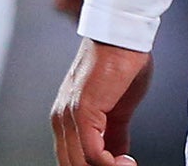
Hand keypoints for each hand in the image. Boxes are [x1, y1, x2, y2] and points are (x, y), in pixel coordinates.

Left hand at [52, 37, 153, 165]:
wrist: (123, 34)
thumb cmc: (122, 61)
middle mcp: (61, 119)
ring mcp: (68, 116)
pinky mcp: (82, 112)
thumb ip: (114, 132)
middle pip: (72, 164)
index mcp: (65, 117)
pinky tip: (126, 161)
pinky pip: (91, 152)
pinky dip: (109, 163)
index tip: (120, 165)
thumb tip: (117, 154)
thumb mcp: (119, 105)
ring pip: (79, 163)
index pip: (72, 157)